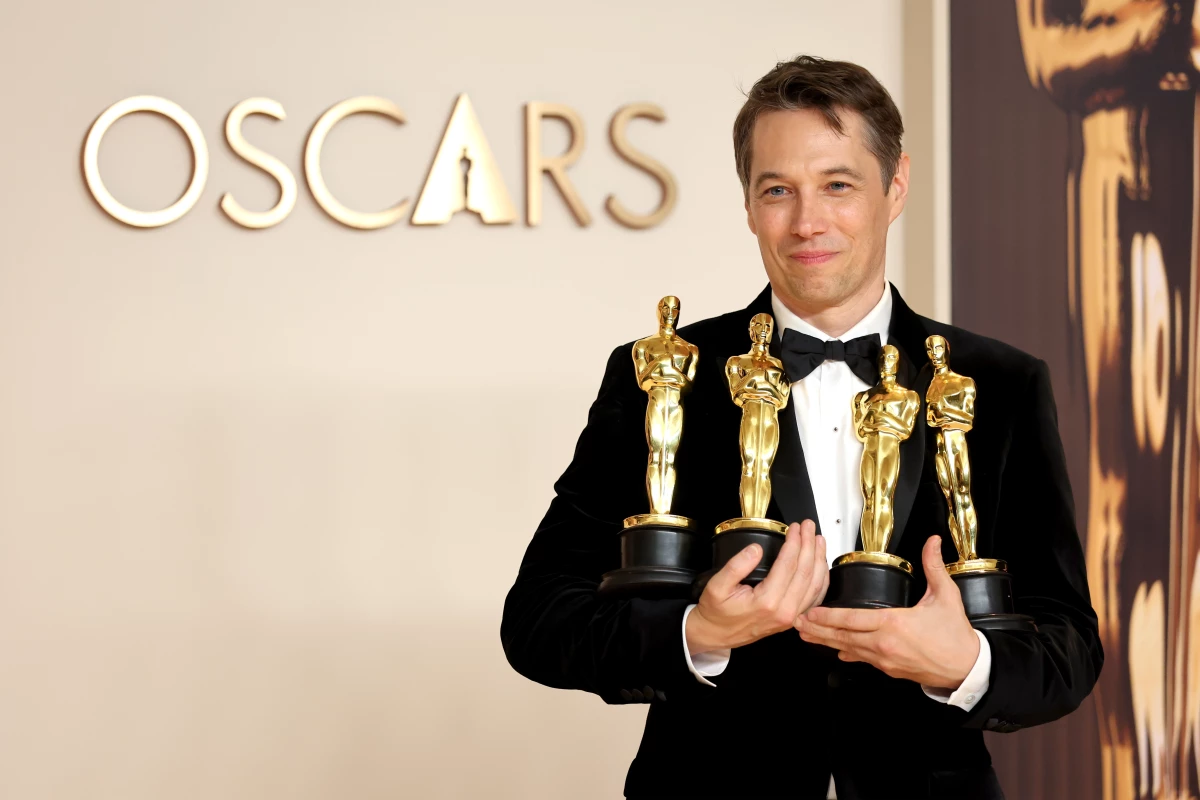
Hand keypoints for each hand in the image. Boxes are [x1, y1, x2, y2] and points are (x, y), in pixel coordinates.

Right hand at [685, 520, 827, 655]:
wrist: (717, 635)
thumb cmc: (716, 612)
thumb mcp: (717, 586)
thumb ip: (736, 566)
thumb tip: (756, 549)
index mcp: (767, 601)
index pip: (788, 565)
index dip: (794, 542)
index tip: (794, 527)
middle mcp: (784, 611)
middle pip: (806, 572)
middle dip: (809, 545)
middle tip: (808, 526)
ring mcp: (791, 617)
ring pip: (815, 585)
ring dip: (819, 559)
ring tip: (819, 540)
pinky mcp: (792, 619)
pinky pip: (814, 598)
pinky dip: (821, 579)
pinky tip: (820, 565)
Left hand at [795, 535, 979, 688]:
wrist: (967, 668)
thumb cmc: (956, 635)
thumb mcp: (946, 595)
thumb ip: (933, 566)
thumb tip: (932, 541)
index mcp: (894, 624)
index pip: (852, 619)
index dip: (828, 616)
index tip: (810, 612)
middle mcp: (884, 644)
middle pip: (842, 636)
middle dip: (817, 629)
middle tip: (796, 623)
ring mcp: (885, 660)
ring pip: (848, 649)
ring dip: (826, 641)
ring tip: (806, 634)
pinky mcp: (889, 670)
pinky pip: (862, 659)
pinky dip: (847, 652)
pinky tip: (835, 649)